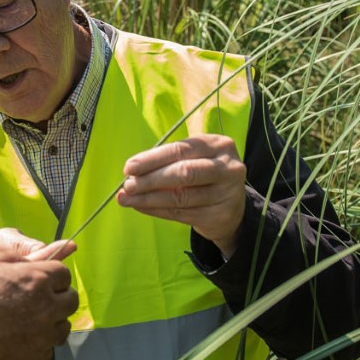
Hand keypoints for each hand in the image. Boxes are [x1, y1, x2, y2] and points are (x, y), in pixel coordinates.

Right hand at [0, 228, 77, 359]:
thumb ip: (19, 258)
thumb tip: (49, 249)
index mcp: (36, 279)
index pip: (63, 273)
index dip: (50, 276)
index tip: (38, 280)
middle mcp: (46, 307)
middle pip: (70, 300)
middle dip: (57, 298)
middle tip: (34, 301)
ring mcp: (43, 336)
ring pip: (63, 327)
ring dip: (51, 323)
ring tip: (26, 323)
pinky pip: (48, 350)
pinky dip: (38, 346)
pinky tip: (19, 342)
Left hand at [115, 134, 245, 255]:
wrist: (232, 208)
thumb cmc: (204, 176)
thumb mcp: (194, 159)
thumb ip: (168, 162)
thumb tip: (132, 172)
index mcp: (218, 145)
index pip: (180, 150)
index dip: (152, 159)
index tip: (129, 167)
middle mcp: (227, 167)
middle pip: (184, 172)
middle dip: (151, 179)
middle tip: (128, 185)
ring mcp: (226, 193)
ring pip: (181, 197)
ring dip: (149, 198)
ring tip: (127, 198)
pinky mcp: (219, 215)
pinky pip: (181, 214)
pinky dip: (157, 210)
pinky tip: (141, 207)